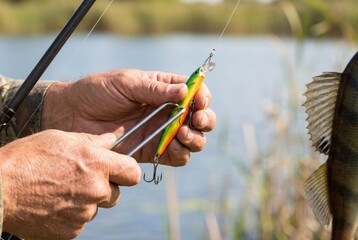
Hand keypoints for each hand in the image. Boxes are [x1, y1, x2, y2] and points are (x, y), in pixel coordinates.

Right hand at [0, 130, 140, 238]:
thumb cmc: (27, 159)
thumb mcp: (61, 139)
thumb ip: (92, 141)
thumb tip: (111, 140)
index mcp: (97, 164)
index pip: (133, 172)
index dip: (128, 171)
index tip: (120, 171)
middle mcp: (96, 190)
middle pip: (116, 193)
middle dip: (104, 187)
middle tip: (82, 180)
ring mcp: (84, 213)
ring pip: (97, 207)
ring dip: (86, 201)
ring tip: (61, 190)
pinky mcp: (72, 230)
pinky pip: (81, 221)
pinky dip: (72, 215)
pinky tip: (54, 203)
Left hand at [42, 69, 215, 165]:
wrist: (71, 115)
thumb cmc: (98, 91)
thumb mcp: (127, 82)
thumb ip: (155, 89)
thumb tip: (185, 91)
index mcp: (163, 89)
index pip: (194, 92)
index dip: (202, 97)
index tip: (199, 102)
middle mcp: (166, 111)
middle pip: (198, 118)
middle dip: (204, 119)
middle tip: (195, 119)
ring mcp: (160, 132)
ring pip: (192, 139)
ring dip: (195, 138)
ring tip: (182, 133)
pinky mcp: (151, 151)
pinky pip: (175, 157)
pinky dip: (181, 154)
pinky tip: (173, 147)